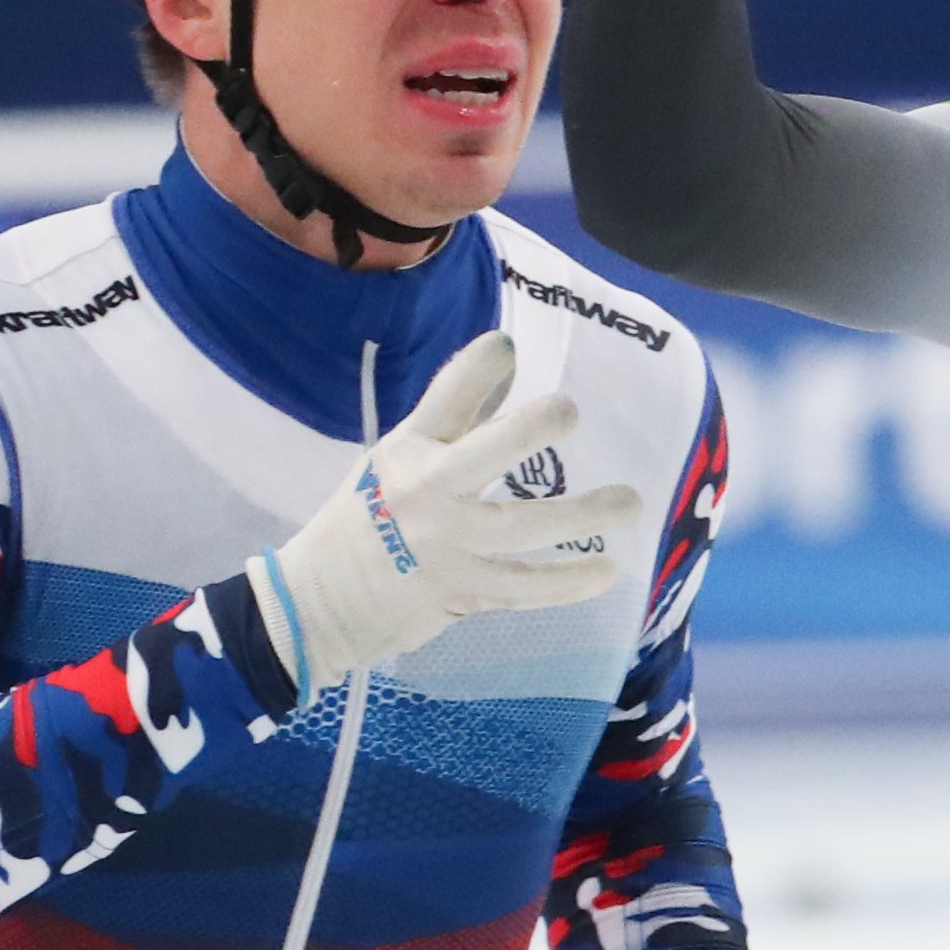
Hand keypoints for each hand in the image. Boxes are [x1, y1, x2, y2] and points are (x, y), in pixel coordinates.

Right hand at [255, 332, 643, 693]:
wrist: (318, 602)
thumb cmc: (364, 521)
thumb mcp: (397, 460)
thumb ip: (456, 420)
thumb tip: (507, 360)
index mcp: (407, 451)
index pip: (444, 398)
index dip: (476, 366)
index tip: (506, 346)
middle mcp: (427, 492)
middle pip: (487, 452)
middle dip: (532, 428)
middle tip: (570, 411)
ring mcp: (448, 545)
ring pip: (526, 526)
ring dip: (584, 514)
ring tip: (630, 501)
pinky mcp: (464, 591)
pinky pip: (527, 587)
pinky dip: (569, 582)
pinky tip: (606, 569)